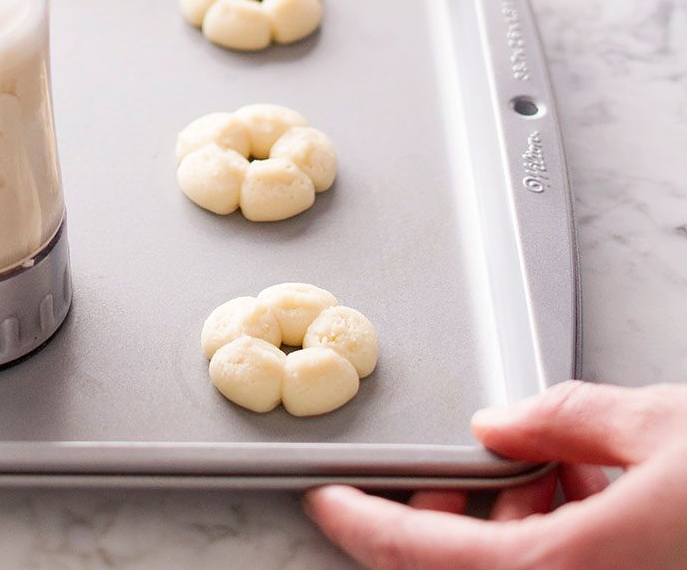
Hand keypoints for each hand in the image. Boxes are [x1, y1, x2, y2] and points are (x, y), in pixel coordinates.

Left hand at [304, 380, 686, 569]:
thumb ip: (562, 418)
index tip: (322, 502)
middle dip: (463, 520)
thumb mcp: (658, 425)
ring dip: (525, 525)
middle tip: (480, 466)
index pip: (430, 561)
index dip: (362, 530)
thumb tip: (499, 427)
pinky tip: (600, 490)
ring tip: (567, 466)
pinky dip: (567, 534)